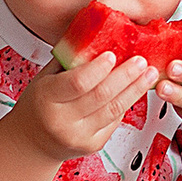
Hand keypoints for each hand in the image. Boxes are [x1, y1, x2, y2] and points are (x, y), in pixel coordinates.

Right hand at [11, 51, 156, 159]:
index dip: (98, 68)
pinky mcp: (93, 146)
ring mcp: (79, 136)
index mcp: (47, 98)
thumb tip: (97, 34)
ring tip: (149, 74)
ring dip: (135, 89)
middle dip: (126, 76)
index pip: (77, 82)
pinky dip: (126, 103)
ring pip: (114, 109)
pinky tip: (135, 90)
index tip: (113, 54)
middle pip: (101, 96)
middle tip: (140, 60)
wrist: (33, 142)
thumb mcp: (45, 79)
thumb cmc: (39, 104)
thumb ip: (69, 60)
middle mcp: (62, 121)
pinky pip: (114, 121)